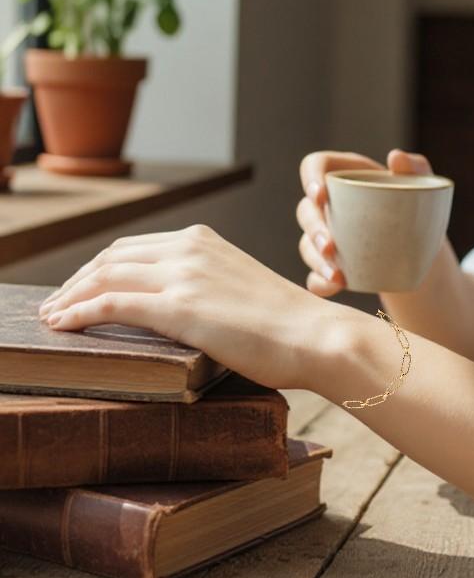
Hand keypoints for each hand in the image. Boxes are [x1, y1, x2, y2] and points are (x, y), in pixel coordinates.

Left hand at [37, 224, 335, 389]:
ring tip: (51, 318)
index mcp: (204, 241)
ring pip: (104, 277)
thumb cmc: (290, 327)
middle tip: (55, 304)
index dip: (99, 268)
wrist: (318, 336)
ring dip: (69, 297)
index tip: (81, 287)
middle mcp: (189, 248)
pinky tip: (62, 326)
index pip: (134, 248)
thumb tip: (184, 314)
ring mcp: (183, 275)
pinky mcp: (179, 307)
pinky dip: (79, 313)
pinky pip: (111, 305)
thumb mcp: (242, 291)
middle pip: (112, 258)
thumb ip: (209, 289)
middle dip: (77, 280)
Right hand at [297, 147, 434, 296]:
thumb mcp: (423, 184)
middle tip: (331, 246)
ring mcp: (327, 235)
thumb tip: (395, 157)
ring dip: (317, 260)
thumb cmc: (418, 206)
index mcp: (344, 175)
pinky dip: (321, 283)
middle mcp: (329, 204)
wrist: (423, 247)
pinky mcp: (331, 264)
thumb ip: (416, 167)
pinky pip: (315, 275)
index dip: (309, 178)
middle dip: (314, 229)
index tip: (321, 196)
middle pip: (306, 211)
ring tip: (337, 275)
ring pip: (307, 245)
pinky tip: (335, 287)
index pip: (314, 166)